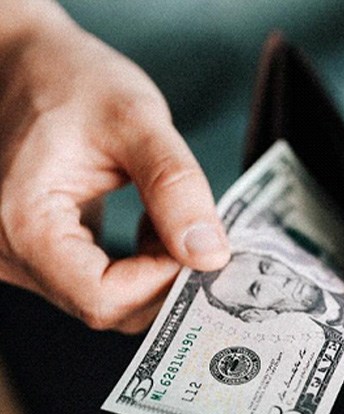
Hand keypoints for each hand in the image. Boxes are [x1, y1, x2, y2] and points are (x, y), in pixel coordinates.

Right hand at [0, 4, 229, 332]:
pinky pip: (93, 282)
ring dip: (151, 271)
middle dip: (162, 278)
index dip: (161, 281)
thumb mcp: (135, 120)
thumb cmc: (69, 78)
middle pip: (104, 306)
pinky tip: (148, 226)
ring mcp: (18, 256)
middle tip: (192, 231)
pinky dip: (134, 265)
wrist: (23, 63)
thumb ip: (175, 187)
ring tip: (166, 218)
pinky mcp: (35, 251)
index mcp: (22, 223)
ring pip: (102, 298)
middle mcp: (8, 253)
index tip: (196, 244)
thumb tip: (209, 256)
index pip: (103, 298)